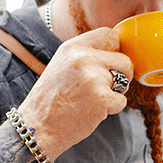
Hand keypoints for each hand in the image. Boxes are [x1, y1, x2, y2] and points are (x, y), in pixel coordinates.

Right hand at [16, 27, 132, 158]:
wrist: (37, 127)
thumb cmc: (52, 99)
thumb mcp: (63, 65)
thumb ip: (86, 55)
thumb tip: (117, 51)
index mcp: (73, 47)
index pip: (110, 35)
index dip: (116, 50)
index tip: (111, 63)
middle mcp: (83, 58)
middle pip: (125, 60)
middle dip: (121, 75)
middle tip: (104, 87)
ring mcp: (93, 78)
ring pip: (125, 81)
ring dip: (115, 92)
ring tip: (92, 99)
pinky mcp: (101, 98)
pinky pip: (122, 101)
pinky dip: (112, 109)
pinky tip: (92, 111)